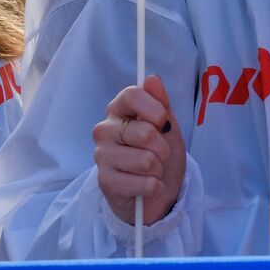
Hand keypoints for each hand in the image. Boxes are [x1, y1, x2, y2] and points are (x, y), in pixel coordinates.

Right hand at [93, 74, 186, 225]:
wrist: (158, 191)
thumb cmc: (160, 153)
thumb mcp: (167, 125)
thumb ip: (161, 102)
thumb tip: (152, 78)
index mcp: (118, 110)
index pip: (131, 95)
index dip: (154, 109)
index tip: (164, 122)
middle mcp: (105, 130)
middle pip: (145, 132)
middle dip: (163, 147)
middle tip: (160, 154)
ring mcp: (102, 156)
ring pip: (146, 160)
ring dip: (159, 169)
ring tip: (153, 170)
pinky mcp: (105, 182)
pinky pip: (144, 183)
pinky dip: (155, 186)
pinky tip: (148, 186)